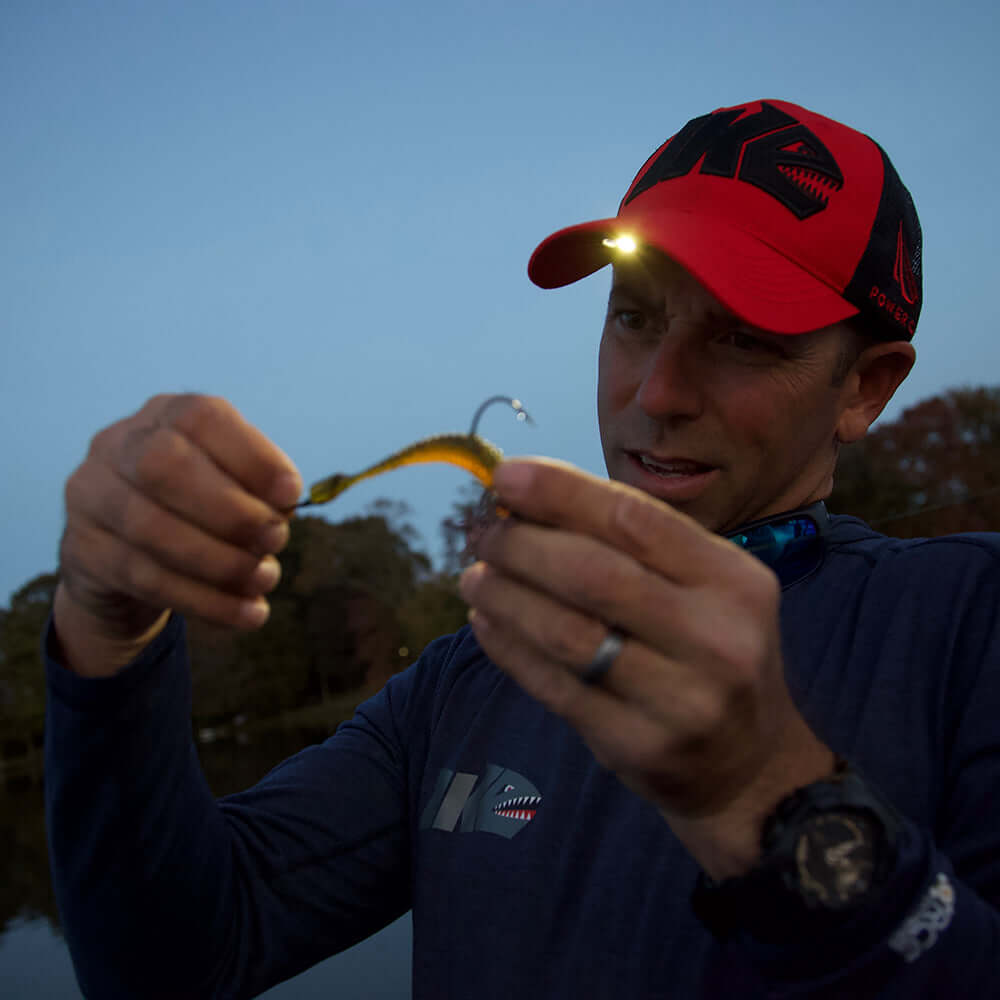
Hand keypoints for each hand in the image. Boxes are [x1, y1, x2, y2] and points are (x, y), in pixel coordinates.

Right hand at [55, 394, 301, 675]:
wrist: (129, 557)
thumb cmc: (200, 509)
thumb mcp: (230, 487)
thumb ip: (258, 492)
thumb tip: (282, 509)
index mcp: (166, 415)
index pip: (203, 418)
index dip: (253, 456)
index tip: (292, 495)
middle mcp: (119, 445)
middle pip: (165, 466)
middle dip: (231, 510)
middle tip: (276, 540)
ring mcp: (92, 496)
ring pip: (151, 528)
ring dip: (221, 562)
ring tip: (265, 579)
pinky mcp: (84, 550)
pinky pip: (145, 578)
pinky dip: (206, 600)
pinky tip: (247, 613)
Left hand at [459, 458, 833, 877]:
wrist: (749, 765)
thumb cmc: (711, 651)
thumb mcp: (706, 588)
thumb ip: (635, 546)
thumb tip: (530, 500)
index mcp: (734, 580)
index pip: (634, 519)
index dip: (561, 492)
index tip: (506, 476)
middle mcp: (715, 637)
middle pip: (593, 574)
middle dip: (522, 545)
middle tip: (482, 533)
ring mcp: (680, 699)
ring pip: (566, 633)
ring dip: (505, 596)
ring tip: (474, 577)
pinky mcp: (638, 746)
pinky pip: (554, 687)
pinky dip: (510, 648)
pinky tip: (486, 622)